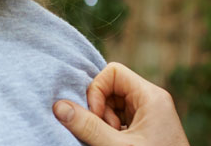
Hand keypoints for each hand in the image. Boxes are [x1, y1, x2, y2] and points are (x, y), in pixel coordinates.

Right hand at [54, 62, 188, 145]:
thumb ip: (88, 126)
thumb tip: (58, 106)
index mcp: (151, 97)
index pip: (113, 72)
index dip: (97, 90)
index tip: (96, 116)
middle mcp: (152, 101)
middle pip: (111, 88)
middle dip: (100, 109)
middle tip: (104, 133)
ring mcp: (149, 115)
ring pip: (112, 104)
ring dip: (104, 122)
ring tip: (112, 142)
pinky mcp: (145, 128)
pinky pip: (119, 118)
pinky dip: (111, 130)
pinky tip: (115, 144)